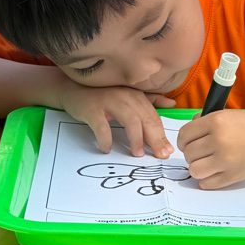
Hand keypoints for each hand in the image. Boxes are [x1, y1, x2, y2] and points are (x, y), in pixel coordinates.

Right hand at [56, 81, 175, 157]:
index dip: (162, 135)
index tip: (168, 151)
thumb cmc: (104, 95)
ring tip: (137, 154)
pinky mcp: (92, 109)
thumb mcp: (129, 95)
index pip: (154, 117)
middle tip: (159, 156)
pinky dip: (106, 139)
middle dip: (155, 139)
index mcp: (136, 96)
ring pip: (130, 120)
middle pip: (146, 119)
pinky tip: (107, 148)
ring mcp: (109, 101)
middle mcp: (126, 96)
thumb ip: (151, 100)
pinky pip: (102, 126)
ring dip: (135, 139)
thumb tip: (172, 103)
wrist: (72, 88)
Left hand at [176, 109, 244, 188]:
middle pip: (188, 154)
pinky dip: (208, 180)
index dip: (184, 141)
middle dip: (192, 155)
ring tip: (208, 164)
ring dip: (199, 168)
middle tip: (203, 154)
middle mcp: (219, 140)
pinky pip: (207, 183)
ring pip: (194, 170)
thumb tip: (187, 135)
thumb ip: (205, 121)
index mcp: (216, 121)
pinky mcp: (233, 175)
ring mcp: (226, 159)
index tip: (189, 144)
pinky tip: (216, 173)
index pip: (184, 135)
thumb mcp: (227, 115)